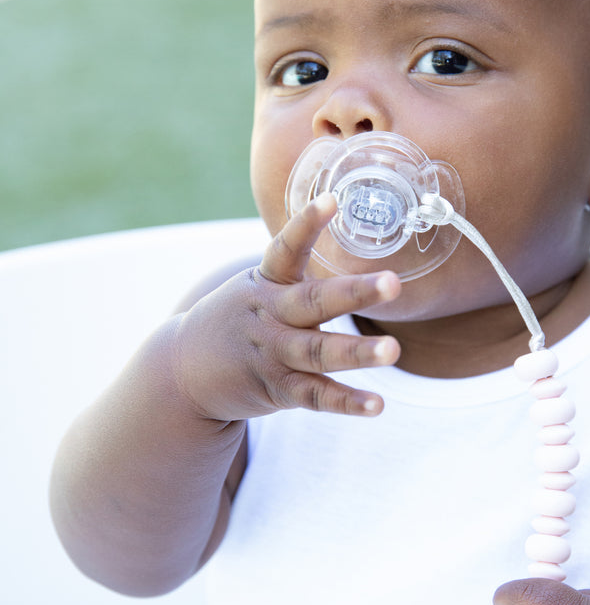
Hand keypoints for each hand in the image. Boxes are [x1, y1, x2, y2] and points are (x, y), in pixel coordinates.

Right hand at [171, 194, 401, 420]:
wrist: (181, 372)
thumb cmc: (239, 321)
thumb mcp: (257, 287)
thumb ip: (296, 274)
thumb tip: (343, 237)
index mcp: (267, 283)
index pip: (286, 248)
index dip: (307, 224)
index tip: (332, 200)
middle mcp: (270, 316)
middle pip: (315, 302)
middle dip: (354, 292)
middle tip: (393, 283)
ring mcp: (273, 354)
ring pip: (319, 353)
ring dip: (358, 352)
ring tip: (392, 348)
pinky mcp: (277, 390)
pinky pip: (316, 396)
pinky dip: (347, 402)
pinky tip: (377, 404)